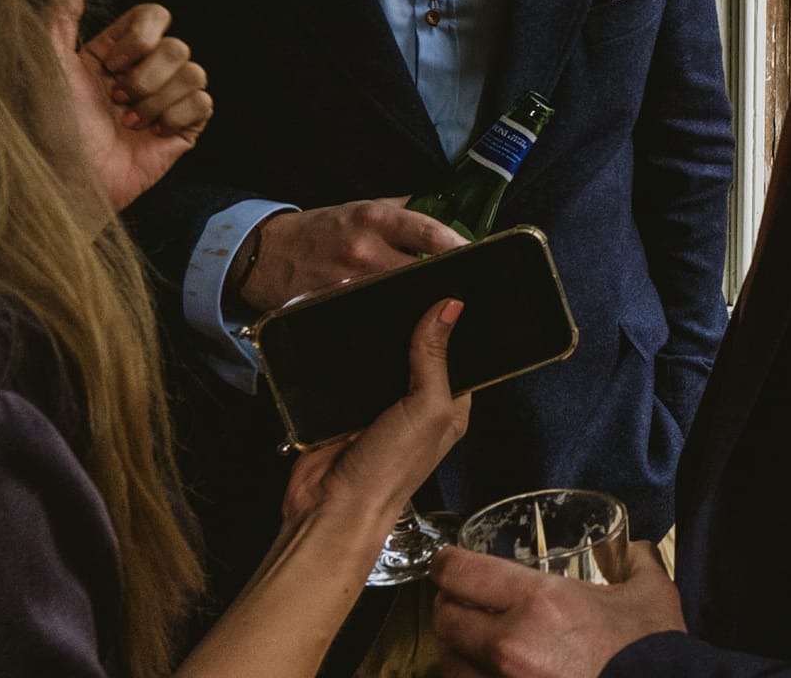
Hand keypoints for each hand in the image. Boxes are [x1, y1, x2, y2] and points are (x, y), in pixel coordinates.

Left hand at [50, 0, 212, 215]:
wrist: (72, 179)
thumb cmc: (53, 127)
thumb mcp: (50, 64)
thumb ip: (61, 15)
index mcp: (116, 53)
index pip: (154, 17)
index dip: (138, 39)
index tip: (108, 65)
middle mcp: (144, 72)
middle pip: (177, 45)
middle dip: (146, 76)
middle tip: (118, 100)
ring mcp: (168, 100)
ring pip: (194, 72)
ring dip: (158, 100)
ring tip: (132, 122)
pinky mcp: (185, 128)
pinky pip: (203, 102)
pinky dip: (176, 116)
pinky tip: (153, 133)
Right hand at [237, 201, 466, 312]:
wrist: (264, 254)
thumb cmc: (320, 229)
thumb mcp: (362, 208)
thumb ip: (403, 212)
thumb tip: (444, 213)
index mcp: (373, 219)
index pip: (428, 232)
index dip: (459, 246)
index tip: (481, 258)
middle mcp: (362, 250)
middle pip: (419, 271)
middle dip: (444, 280)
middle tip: (469, 289)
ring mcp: (347, 284)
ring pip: (399, 299)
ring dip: (422, 305)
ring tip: (442, 310)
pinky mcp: (333, 310)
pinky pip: (372, 319)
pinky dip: (392, 323)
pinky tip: (408, 329)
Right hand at [282, 297, 470, 526]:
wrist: (330, 507)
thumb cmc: (390, 470)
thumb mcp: (426, 409)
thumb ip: (435, 358)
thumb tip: (449, 307)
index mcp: (449, 405)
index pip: (461, 353)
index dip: (455, 324)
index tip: (448, 286)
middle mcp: (417, 404)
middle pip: (418, 350)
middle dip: (412, 323)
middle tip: (403, 282)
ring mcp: (380, 405)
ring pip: (382, 358)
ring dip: (377, 337)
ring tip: (372, 296)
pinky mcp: (344, 406)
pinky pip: (349, 370)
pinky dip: (346, 354)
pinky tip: (342, 328)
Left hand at [432, 540, 683, 676]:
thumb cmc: (651, 653)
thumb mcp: (651, 595)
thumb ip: (637, 562)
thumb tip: (635, 549)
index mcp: (541, 601)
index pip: (462, 573)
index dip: (446, 562)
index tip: (447, 561)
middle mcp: (511, 644)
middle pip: (444, 618)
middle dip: (448, 604)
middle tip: (460, 598)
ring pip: (449, 661)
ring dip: (456, 646)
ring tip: (471, 639)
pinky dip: (470, 675)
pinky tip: (487, 669)